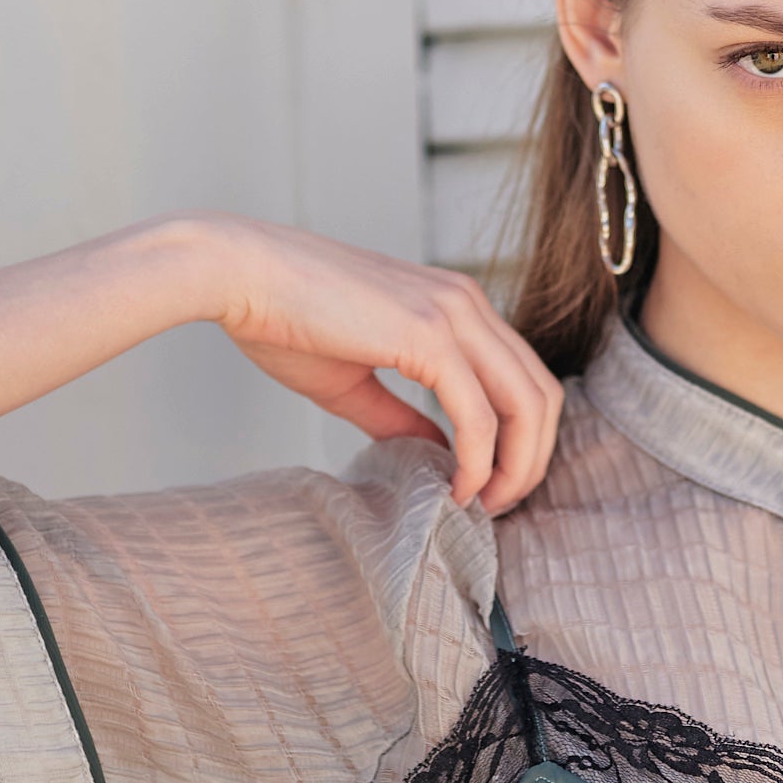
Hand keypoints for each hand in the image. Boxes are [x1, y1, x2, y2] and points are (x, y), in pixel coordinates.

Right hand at [204, 221, 564, 517]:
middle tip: (498, 507)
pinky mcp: (427, 333)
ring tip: (483, 505)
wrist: (240, 275)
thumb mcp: (354, 379)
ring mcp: (453, 314)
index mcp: (456, 306)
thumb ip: (401, 416)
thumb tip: (437, 453)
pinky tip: (458, 488)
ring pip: (526, 403)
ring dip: (515, 467)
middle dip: (531, 461)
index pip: (524, 378)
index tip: (491, 487)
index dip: (522, 441)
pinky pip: (478, 413)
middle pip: (542, 394)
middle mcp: (468, 303)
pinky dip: (479, 460)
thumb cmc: (284, 320)